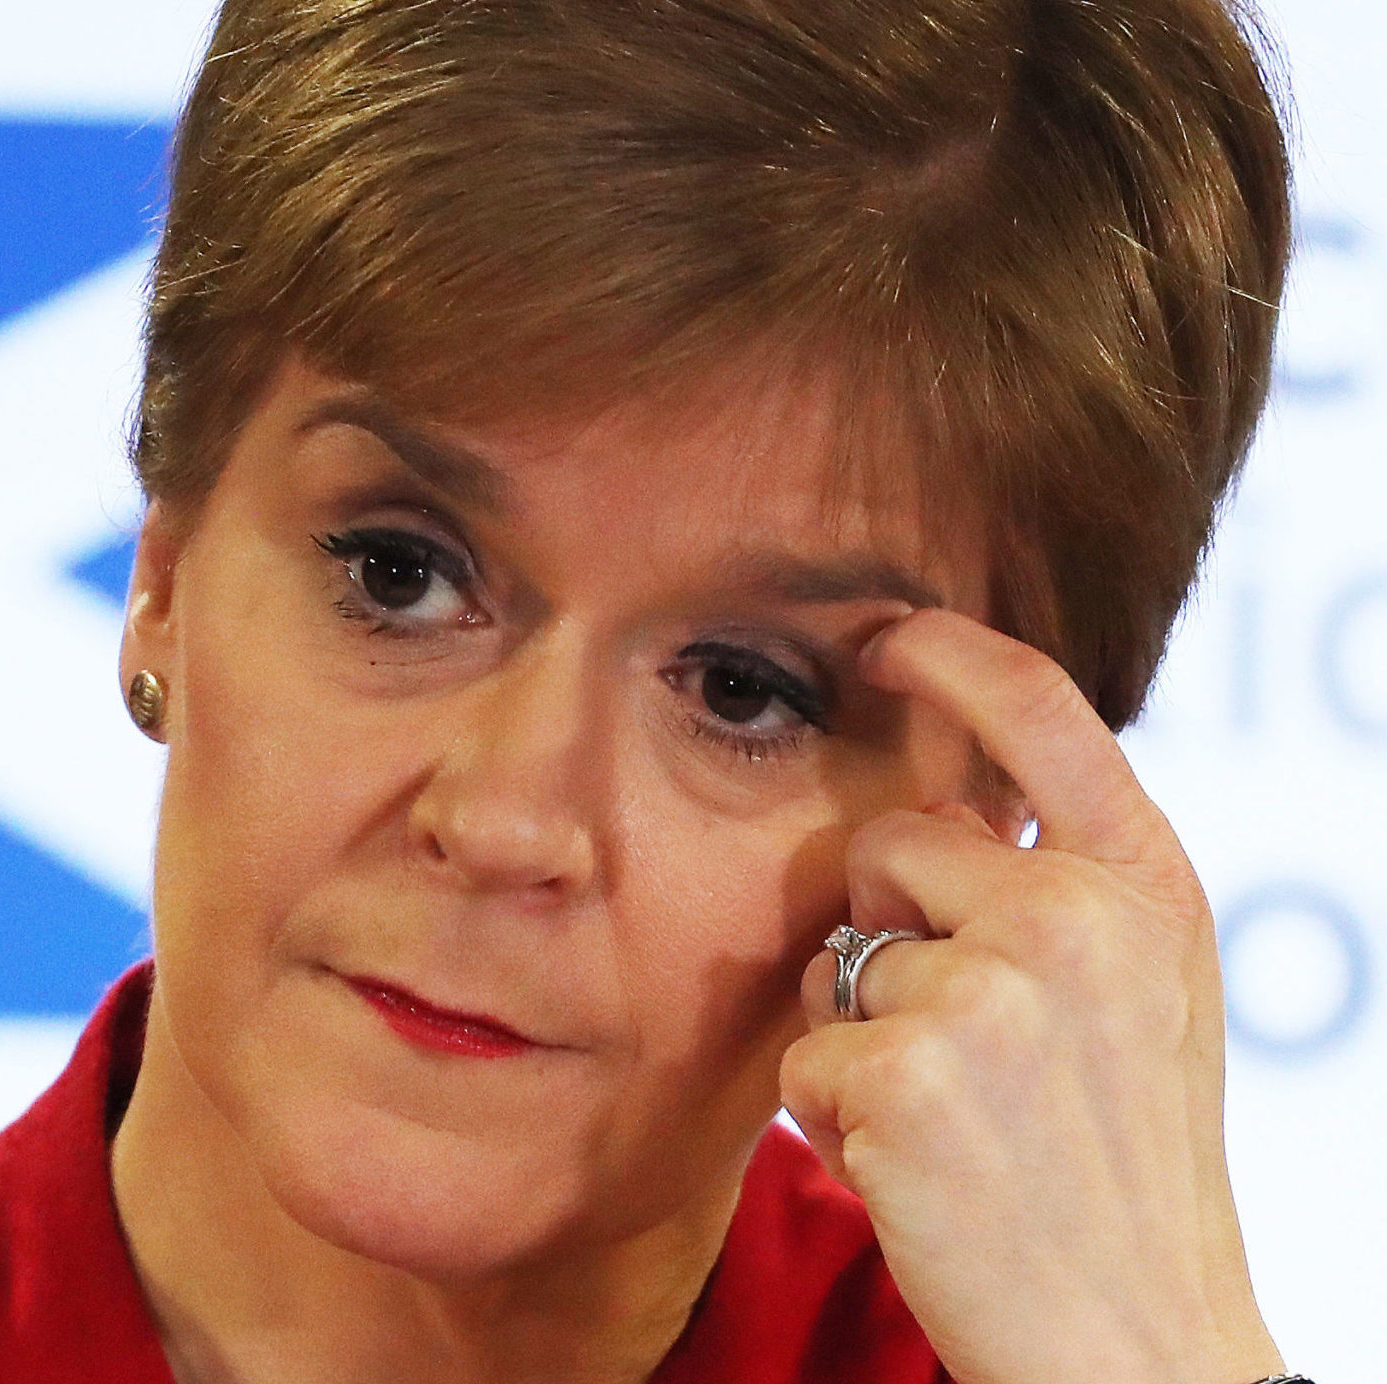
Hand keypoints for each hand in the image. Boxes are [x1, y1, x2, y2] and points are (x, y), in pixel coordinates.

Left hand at [778, 609, 1283, 1383]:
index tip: (884, 636)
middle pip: (885, 846)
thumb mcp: (1137, 992)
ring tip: (954, 1117)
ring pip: (833, 957)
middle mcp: (1077, 917)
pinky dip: (833, 1115)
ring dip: (860, 1032)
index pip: (1040, 711)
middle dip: (884, 929)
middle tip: (967, 1050)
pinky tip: (917, 1166)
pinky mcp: (909, 1072)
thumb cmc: (1117, 1165)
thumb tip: (950, 802)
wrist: (1133, 1335)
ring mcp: (994, 992)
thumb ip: (1062, 886)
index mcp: (1145, 885)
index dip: (948, 656)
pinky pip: (804, 1055)